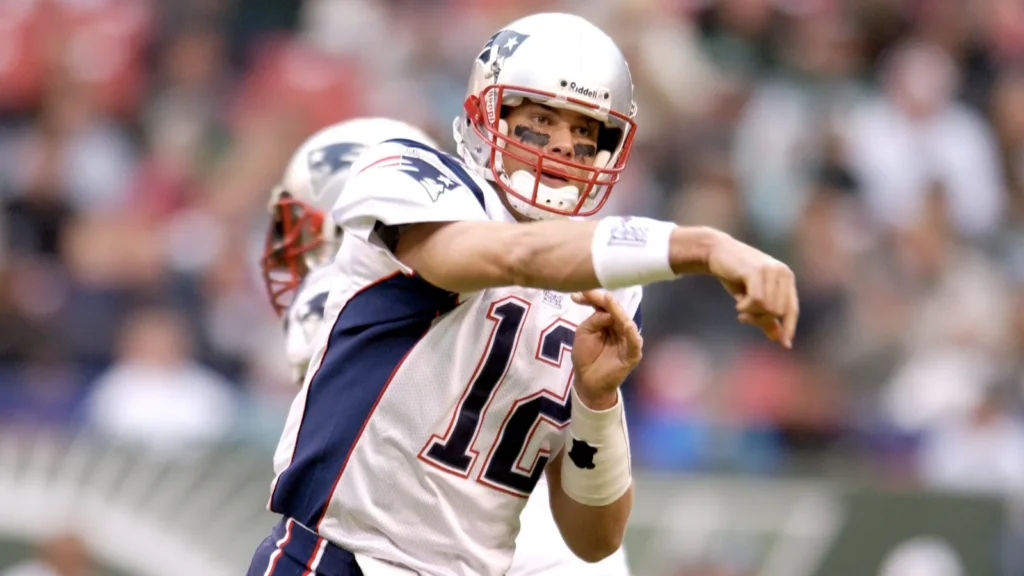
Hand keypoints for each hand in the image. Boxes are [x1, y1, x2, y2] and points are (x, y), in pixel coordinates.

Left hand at [569, 290, 642, 409]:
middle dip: (603, 300)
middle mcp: (620, 327)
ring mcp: (628, 340)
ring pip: (626, 322)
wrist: (587, 381)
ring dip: (617, 311)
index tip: (578, 293)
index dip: (593, 297)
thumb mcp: (584, 333)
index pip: (604, 305)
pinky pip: (634, 342)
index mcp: (608, 321)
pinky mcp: (632, 354)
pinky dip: (631, 332)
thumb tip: (608, 312)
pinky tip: (626, 323)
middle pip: (615, 310)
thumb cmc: (585, 356)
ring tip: (608, 301)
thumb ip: (595, 320)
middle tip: (590, 292)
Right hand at [706, 235, 799, 347]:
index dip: (789, 327)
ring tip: (740, 308)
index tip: (784, 345)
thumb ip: (765, 315)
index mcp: (786, 278)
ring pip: (768, 308)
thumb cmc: (735, 274)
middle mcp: (783, 273)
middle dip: (759, 319)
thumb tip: (776, 338)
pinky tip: (738, 302)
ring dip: (751, 313)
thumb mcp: (751, 297)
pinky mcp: (757, 271)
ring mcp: (771, 270)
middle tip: (743, 317)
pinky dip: (746, 307)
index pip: (792, 309)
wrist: (717, 252)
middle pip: (777, 312)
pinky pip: (757, 300)